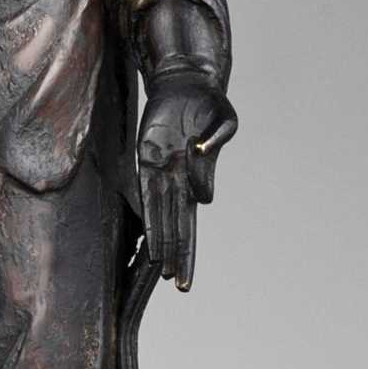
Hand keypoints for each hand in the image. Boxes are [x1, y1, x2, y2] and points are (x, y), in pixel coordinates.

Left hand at [137, 74, 235, 291]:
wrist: (185, 83)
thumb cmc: (208, 103)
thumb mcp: (223, 120)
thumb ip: (217, 141)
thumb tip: (201, 159)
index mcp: (198, 177)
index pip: (192, 219)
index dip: (189, 246)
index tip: (188, 269)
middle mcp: (179, 181)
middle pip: (178, 227)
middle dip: (179, 256)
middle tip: (181, 286)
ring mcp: (161, 171)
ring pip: (161, 216)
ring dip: (162, 243)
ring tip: (165, 272)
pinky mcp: (145, 157)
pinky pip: (144, 191)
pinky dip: (147, 215)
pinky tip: (146, 235)